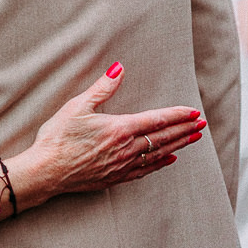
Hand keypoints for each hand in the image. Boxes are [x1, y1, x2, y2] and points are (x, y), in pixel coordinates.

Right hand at [13, 63, 205, 202]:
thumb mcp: (77, 106)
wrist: (46, 171)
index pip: (156, 119)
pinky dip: (160, 163)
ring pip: (158, 154)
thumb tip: (119, 69)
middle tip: (201, 124)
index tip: (193, 111)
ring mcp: (122, 165)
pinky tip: (168, 159)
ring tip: (193, 139)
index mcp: (119, 128)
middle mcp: (126, 148)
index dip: (177, 115)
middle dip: (184, 129)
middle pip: (163, 137)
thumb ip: (102, 87)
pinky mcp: (115, 178)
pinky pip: (145, 170)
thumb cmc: (58, 137)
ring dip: (177, 145)